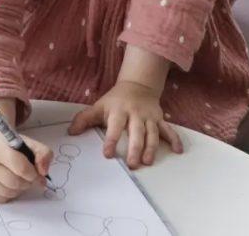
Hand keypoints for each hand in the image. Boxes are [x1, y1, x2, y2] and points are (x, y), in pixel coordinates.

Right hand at [0, 103, 52, 203]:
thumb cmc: (12, 145)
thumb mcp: (30, 143)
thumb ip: (43, 154)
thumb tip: (43, 173)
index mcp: (0, 150)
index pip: (21, 168)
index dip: (34, 175)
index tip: (41, 177)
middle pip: (15, 183)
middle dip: (28, 183)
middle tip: (31, 178)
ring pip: (8, 193)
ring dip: (20, 189)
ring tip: (20, 179)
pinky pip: (1, 200)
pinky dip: (9, 195)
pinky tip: (9, 184)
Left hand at [68, 80, 183, 168]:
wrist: (138, 84)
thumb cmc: (116, 100)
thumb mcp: (99, 106)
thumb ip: (84, 119)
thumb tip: (70, 133)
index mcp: (119, 111)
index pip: (115, 126)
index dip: (111, 140)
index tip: (108, 154)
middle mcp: (135, 114)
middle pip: (136, 132)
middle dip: (134, 148)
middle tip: (132, 163)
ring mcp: (149, 117)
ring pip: (152, 133)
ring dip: (151, 147)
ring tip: (148, 161)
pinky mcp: (159, 119)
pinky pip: (168, 129)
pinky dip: (174, 139)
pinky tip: (178, 151)